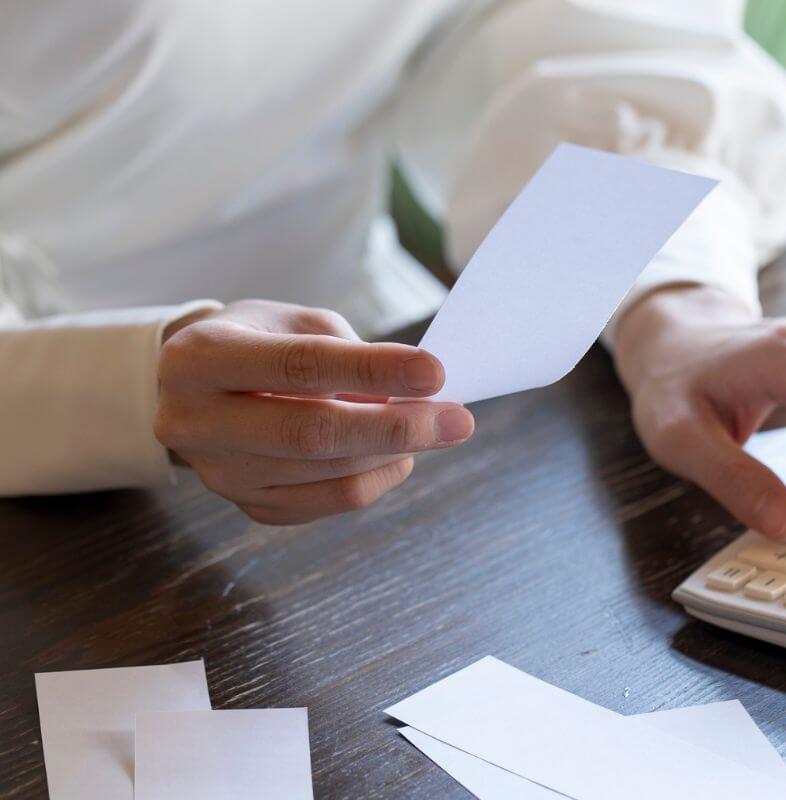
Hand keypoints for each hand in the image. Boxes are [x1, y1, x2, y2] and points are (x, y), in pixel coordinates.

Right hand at [155, 300, 473, 523]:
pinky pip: (329, 503)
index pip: (299, 367)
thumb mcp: (291, 322)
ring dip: (394, 452)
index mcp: (204, 357)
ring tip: (430, 426)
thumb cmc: (255, 344)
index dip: (373, 371)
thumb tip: (415, 394)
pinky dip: (377, 477)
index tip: (434, 372)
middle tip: (457, 420)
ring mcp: (220, 473)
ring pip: (327, 475)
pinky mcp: (248, 506)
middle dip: (395, 428)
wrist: (191, 390)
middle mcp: (198, 421)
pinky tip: (397, 454)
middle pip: (311, 434)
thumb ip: (347, 351)